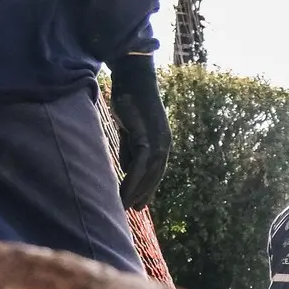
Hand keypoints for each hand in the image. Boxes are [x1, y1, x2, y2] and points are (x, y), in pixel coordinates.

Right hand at [108, 54, 170, 209]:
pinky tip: (123, 191)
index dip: (148, 187)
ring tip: (125, 206)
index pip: (156, 170)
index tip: (139, 202)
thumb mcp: (131, 129)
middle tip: (131, 210)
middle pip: (155, 175)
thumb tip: (127, 168)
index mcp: (162, 141)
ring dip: (136, 192)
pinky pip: (139, 165)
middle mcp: (164, 143)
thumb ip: (131, 148)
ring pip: (148, 174)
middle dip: (144, 194)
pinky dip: (132, 180)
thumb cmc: (130, 101)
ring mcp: (157, 140)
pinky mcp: (146, 137)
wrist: (133, 78)